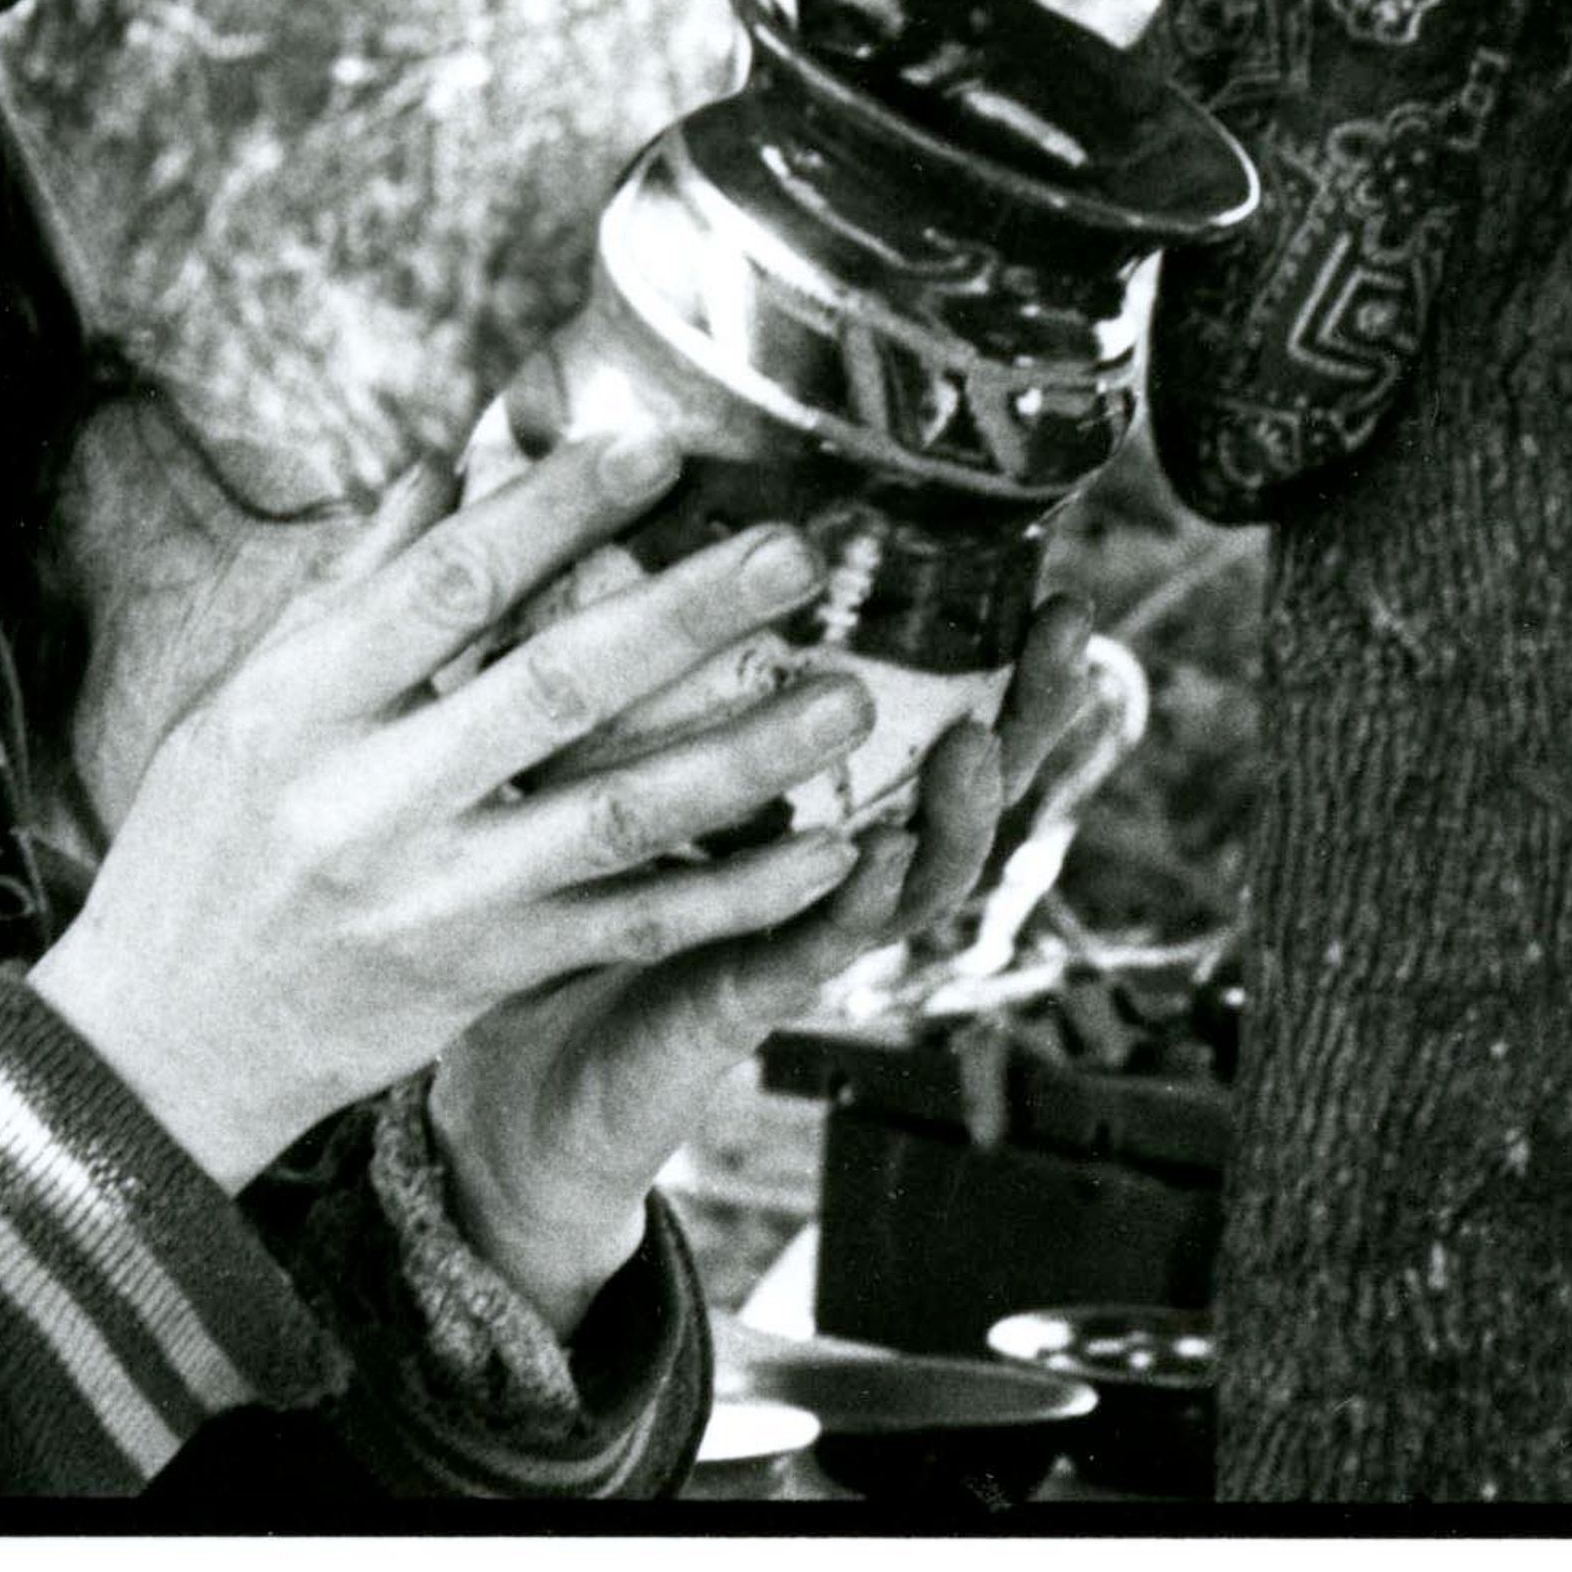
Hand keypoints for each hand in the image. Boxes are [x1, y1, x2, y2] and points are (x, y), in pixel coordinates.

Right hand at [26, 428, 881, 1193]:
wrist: (165, 1040)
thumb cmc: (200, 845)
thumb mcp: (242, 701)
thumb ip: (352, 588)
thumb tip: (450, 465)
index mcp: (298, 705)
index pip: (445, 585)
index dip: (553, 510)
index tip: (653, 446)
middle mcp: (368, 798)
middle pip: (552, 686)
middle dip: (685, 613)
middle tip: (796, 552)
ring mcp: (436, 896)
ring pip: (618, 814)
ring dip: (744, 753)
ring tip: (848, 696)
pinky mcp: (486, 975)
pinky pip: (635, 927)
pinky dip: (736, 890)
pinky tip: (824, 850)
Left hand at [424, 594, 1110, 1333]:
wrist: (509, 1073)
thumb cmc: (541, 890)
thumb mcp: (569, 750)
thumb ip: (592, 646)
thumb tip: (558, 498)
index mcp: (795, 790)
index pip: (922, 710)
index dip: (992, 655)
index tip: (1047, 577)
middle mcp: (817, 860)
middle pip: (954, 783)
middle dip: (1024, 714)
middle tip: (1062, 636)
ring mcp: (792, 932)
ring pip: (913, 871)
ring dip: (955, 809)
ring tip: (978, 740)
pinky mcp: (741, 999)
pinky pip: (809, 946)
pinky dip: (849, 903)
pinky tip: (873, 856)